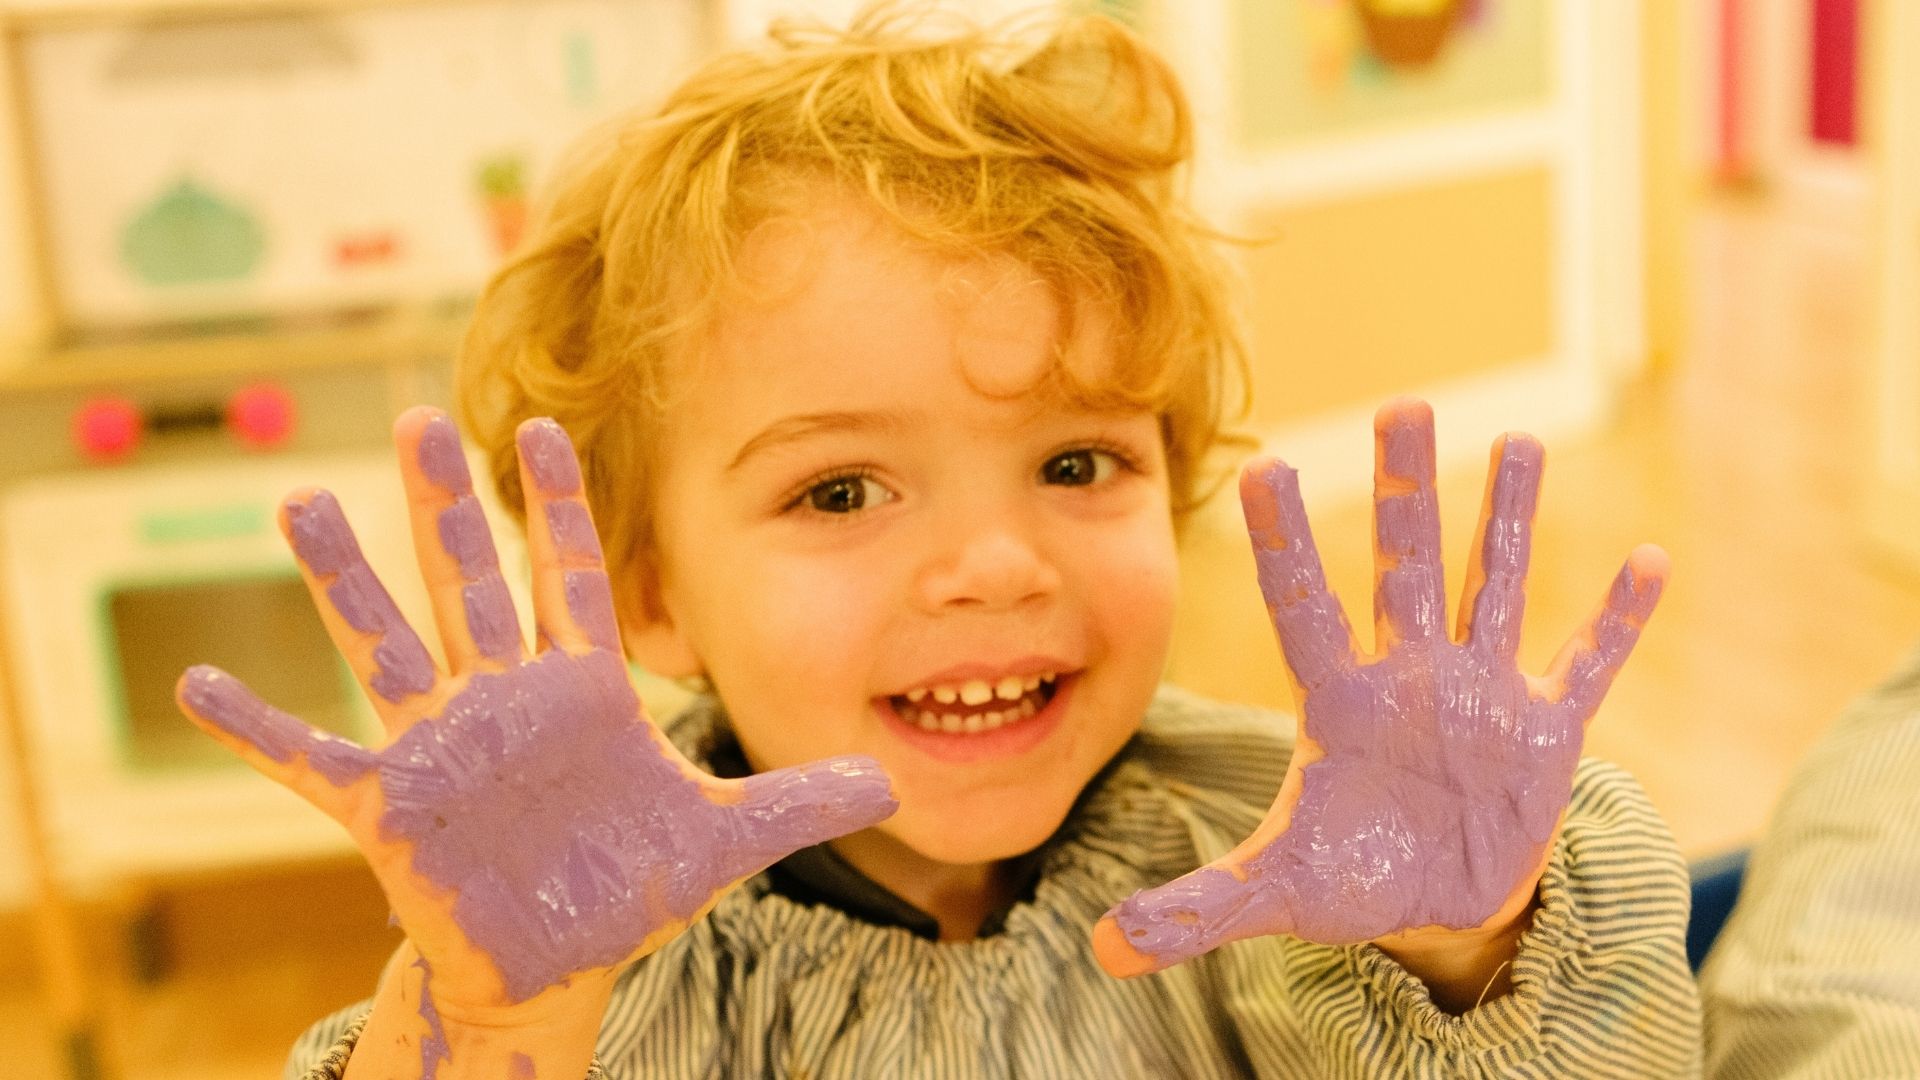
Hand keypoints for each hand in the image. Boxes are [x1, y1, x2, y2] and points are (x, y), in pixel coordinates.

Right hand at [177, 408, 896, 1009]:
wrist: (555, 960)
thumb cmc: (625, 889)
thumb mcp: (723, 838)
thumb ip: (801, 800)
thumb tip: (892, 782)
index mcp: (577, 690)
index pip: (571, 576)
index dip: (560, 504)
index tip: (537, 425)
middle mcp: (502, 699)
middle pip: (469, 583)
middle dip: (446, 505)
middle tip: (416, 417)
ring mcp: (440, 747)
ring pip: (384, 644)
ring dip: (342, 579)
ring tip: (299, 504)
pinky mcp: (389, 806)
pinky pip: (308, 759)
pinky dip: (254, 728)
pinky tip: (194, 686)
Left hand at [1093, 398, 1666, 977]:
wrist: (1436, 903)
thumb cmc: (1349, 877)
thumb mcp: (1274, 893)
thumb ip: (1197, 908)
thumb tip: (1105, 949)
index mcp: (1338, 704)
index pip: (1305, 609)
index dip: (1286, 546)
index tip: (1263, 469)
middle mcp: (1409, 678)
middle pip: (1407, 568)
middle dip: (1409, 492)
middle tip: (1406, 405)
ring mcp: (1481, 696)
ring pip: (1494, 590)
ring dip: (1511, 522)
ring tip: (1521, 443)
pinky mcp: (1545, 732)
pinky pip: (1587, 666)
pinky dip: (1620, 623)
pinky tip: (1652, 563)